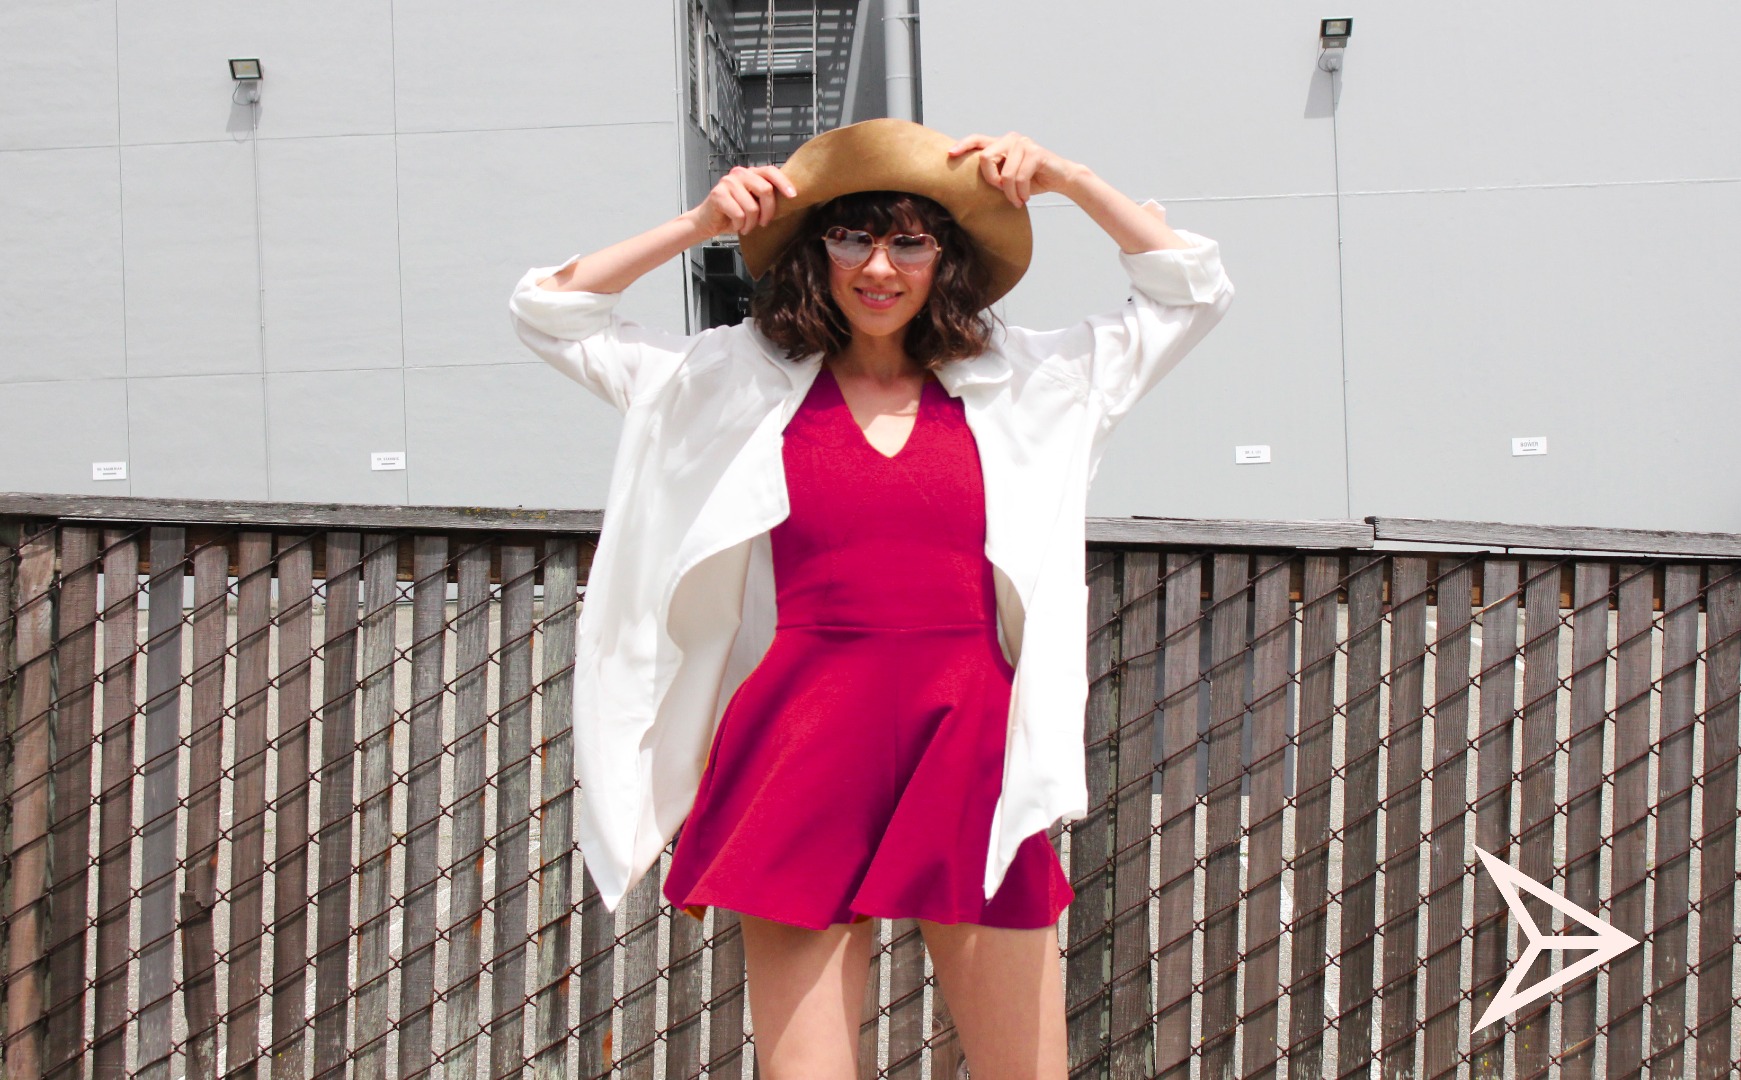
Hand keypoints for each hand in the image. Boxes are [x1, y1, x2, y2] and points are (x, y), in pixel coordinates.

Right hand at [688, 165, 796, 237]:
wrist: (708, 222)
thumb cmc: (734, 214)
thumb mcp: (754, 203)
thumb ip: (766, 197)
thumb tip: (790, 200)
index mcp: (750, 173)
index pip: (771, 171)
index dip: (783, 183)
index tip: (793, 196)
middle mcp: (739, 173)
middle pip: (765, 190)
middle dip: (768, 212)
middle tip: (764, 223)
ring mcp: (728, 182)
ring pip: (752, 207)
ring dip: (751, 223)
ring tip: (745, 226)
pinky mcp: (718, 194)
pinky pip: (739, 215)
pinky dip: (739, 226)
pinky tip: (734, 225)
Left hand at [947, 132, 1080, 207]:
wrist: (1060, 178)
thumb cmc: (1032, 179)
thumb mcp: (1008, 177)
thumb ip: (994, 172)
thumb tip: (969, 181)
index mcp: (1002, 143)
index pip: (978, 139)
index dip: (963, 145)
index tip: (951, 154)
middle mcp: (1011, 139)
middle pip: (985, 158)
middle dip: (991, 180)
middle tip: (1002, 191)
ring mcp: (1024, 143)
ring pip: (1005, 173)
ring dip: (1011, 192)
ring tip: (1017, 199)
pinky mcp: (1035, 153)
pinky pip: (1019, 177)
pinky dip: (1022, 191)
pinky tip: (1026, 197)